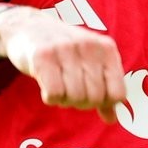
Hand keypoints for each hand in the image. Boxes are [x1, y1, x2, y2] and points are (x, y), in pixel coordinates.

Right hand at [0, 7, 126, 123]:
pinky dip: (50, 97)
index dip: (105, 103)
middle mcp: (89, 46)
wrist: (29, 27)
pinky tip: (47, 85)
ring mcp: (65, 49)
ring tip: (59, 85)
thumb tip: (112, 120)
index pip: (118, 94)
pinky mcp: (42, 56)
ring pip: (75, 97)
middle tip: (71, 91)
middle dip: (82, 103)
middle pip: (95, 98)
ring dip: (65, 100)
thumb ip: (104, 90)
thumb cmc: (66, 52)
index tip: (93, 96)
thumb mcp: (91, 65)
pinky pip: (54, 94)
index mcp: (106, 49)